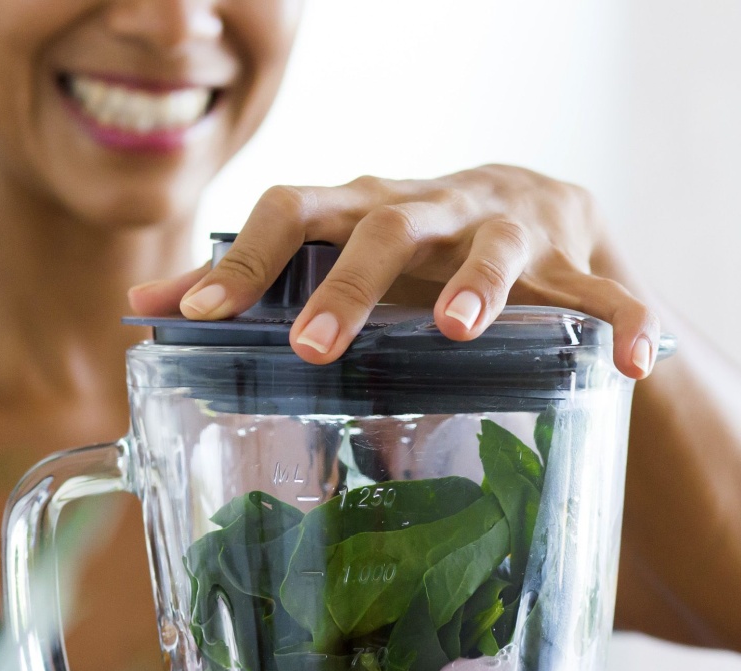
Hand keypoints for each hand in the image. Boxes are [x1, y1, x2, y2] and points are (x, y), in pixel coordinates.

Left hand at [129, 165, 658, 379]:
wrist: (526, 209)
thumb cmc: (402, 246)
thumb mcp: (325, 253)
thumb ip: (242, 281)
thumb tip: (140, 306)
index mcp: (358, 208)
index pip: (291, 213)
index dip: (244, 262)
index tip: (198, 316)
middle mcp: (428, 208)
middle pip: (384, 228)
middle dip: (348, 284)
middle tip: (313, 347)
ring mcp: (505, 229)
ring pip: (495, 246)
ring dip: (478, 284)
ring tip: (456, 329)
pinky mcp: (573, 259)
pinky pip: (604, 291)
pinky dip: (621, 320)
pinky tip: (629, 363)